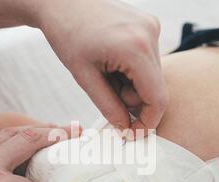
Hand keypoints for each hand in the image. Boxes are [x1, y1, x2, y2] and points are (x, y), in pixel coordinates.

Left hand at [37, 0, 168, 135]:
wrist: (61, 0)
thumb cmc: (66, 34)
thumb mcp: (84, 77)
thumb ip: (109, 106)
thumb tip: (127, 128)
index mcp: (136, 48)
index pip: (157, 98)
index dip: (147, 121)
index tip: (134, 132)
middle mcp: (150, 34)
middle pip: (156, 88)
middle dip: (134, 100)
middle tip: (107, 92)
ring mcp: (152, 26)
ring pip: (152, 75)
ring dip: (132, 85)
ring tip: (106, 72)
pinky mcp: (149, 23)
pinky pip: (148, 59)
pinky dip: (133, 69)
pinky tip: (112, 61)